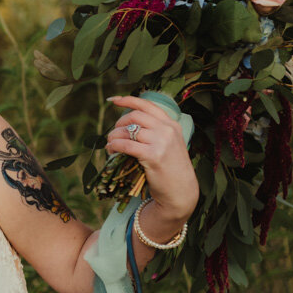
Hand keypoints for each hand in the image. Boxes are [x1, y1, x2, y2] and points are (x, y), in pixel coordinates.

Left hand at [104, 95, 198, 219]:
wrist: (181, 192)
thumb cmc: (171, 170)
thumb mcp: (169, 145)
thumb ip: (156, 132)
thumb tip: (129, 124)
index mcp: (172, 125)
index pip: (148, 105)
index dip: (128, 100)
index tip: (113, 100)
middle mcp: (168, 130)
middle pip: (134, 116)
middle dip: (119, 123)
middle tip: (113, 134)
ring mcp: (161, 142)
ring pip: (128, 130)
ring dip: (113, 136)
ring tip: (110, 145)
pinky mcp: (153, 156)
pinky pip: (126, 145)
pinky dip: (114, 146)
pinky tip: (111, 150)